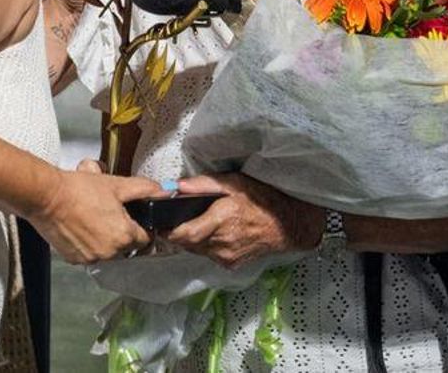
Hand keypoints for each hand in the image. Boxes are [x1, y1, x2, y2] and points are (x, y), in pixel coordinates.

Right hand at [30, 160, 158, 263]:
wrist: (46, 196)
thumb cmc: (79, 189)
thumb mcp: (117, 184)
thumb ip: (145, 189)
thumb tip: (164, 191)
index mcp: (124, 236)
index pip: (146, 238)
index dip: (141, 226)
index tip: (132, 217)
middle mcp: (110, 253)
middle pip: (127, 247)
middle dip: (123, 232)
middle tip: (110, 212)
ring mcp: (91, 258)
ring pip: (109, 251)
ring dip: (106, 238)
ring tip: (94, 217)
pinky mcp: (75, 260)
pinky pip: (90, 254)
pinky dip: (89, 244)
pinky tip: (82, 226)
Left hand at [164, 173, 320, 268]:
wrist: (288, 225)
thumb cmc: (262, 199)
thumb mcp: (234, 183)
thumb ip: (204, 184)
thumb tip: (177, 186)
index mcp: (221, 221)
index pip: (185, 234)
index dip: (168, 230)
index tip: (160, 222)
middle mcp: (222, 243)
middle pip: (186, 243)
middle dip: (178, 232)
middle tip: (176, 218)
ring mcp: (226, 257)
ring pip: (196, 250)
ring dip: (191, 239)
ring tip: (197, 223)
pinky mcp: (230, 264)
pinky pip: (208, 255)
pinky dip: (205, 245)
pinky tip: (214, 233)